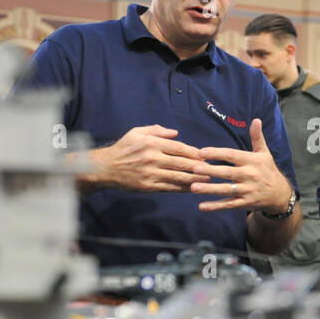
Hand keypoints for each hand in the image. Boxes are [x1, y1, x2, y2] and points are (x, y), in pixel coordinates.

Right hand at [90, 125, 207, 191]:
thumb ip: (157, 130)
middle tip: (213, 168)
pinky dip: (182, 188)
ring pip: (178, 177)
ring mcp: (150, 174)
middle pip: (181, 163)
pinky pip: (169, 187)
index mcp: (151, 143)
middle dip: (199, 166)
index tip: (205, 155)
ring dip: (195, 179)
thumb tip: (175, 133)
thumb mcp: (137, 133)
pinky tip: (191, 188)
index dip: (194, 152)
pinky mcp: (148, 186)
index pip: (178, 148)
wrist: (106, 168)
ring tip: (208, 180)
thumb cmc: (124, 148)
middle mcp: (152, 158)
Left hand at [190, 118, 292, 212]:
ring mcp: (247, 191)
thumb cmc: (268, 170)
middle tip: (194, 168)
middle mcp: (250, 175)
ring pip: (226, 190)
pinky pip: (228, 204)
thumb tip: (256, 120)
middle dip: (210, 170)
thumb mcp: (264, 153)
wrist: (280, 194)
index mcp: (252, 161)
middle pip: (227, 172)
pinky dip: (215, 206)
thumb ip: (257, 137)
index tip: (201, 152)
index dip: (216, 153)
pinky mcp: (245, 203)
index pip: (232, 155)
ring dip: (209, 189)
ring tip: (193, 187)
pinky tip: (202, 206)